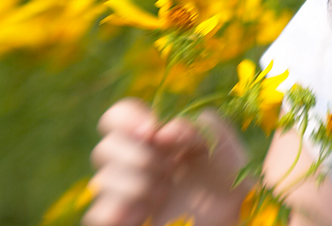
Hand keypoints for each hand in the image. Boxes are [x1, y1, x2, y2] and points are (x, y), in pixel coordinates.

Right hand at [84, 98, 252, 225]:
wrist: (234, 218)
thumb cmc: (229, 178)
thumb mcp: (225, 146)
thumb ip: (200, 126)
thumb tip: (162, 131)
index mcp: (153, 136)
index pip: (117, 116)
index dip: (127, 119)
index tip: (152, 132)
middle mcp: (134, 161)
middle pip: (104, 148)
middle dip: (137, 156)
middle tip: (168, 168)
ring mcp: (126, 193)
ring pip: (101, 181)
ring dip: (135, 185)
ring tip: (164, 193)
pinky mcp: (124, 219)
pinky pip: (97, 215)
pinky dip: (116, 212)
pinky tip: (142, 212)